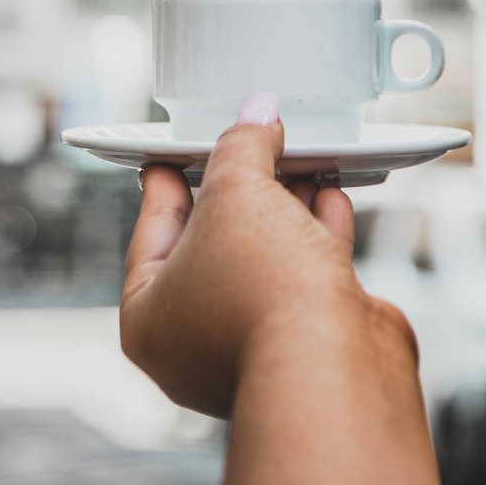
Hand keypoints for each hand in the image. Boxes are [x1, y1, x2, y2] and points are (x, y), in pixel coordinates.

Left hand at [120, 91, 408, 419]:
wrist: (337, 370)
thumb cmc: (263, 295)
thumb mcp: (237, 191)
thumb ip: (242, 146)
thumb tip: (257, 114)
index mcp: (149, 317)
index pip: (153, 226)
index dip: (172, 175)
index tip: (182, 146)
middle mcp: (195, 340)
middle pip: (214, 240)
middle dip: (240, 186)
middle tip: (252, 141)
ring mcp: (254, 346)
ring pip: (265, 256)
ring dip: (284, 204)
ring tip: (299, 159)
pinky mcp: (308, 344)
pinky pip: (307, 274)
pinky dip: (318, 231)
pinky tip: (329, 196)